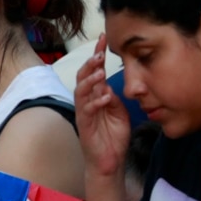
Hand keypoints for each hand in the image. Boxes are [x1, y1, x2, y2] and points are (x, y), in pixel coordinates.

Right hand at [74, 34, 129, 176]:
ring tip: (99, 70)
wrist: (109, 162)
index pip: (95, 71)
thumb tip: (108, 84)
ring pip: (81, 91)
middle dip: (90, 64)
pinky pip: (87, 111)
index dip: (98, 55)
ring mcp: (84, 113)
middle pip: (83, 77)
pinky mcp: (84, 126)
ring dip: (89, 80)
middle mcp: (87, 102)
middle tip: (99, 53)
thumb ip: (114, 98)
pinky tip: (104, 96)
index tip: (104, 38)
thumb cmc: (113, 137)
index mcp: (96, 96)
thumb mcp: (119, 112)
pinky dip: (95, 102)